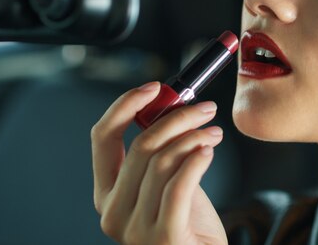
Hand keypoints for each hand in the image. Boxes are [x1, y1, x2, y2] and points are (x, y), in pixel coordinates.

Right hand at [91, 82, 226, 243]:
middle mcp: (113, 212)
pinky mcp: (164, 238)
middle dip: (177, 117)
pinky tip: (209, 150)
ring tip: (214, 133)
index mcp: (107, 194)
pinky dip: (197, 160)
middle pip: (142, 145)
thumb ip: (162, 152)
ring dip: (194, 137)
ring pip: (164, 161)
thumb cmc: (188, 225)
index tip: (154, 88)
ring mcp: (135, 230)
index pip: (102, 137)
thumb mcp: (166, 183)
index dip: (125, 105)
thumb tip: (172, 107)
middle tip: (206, 108)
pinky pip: (180, 185)